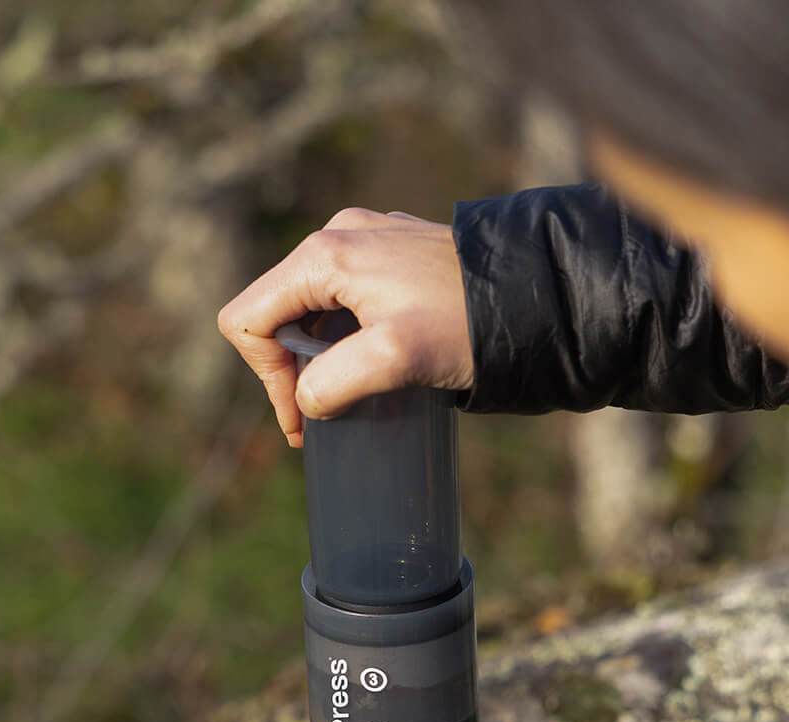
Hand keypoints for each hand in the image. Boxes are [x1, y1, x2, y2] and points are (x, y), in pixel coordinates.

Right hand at [216, 208, 472, 445]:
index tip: (303, 420)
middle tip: (321, 418)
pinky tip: (376, 363)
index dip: (264, 377)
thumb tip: (307, 403)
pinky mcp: (395, 252)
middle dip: (289, 371)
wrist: (540, 295)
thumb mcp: (395, 359)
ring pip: (309, 306)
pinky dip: (346, 337)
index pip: (247, 318)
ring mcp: (368, 238)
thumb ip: (334, 381)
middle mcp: (338, 235)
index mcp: (324, 254)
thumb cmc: (468, 324)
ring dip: (318, 357)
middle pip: (274, 311)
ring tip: (350, 394)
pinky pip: (344, 297)